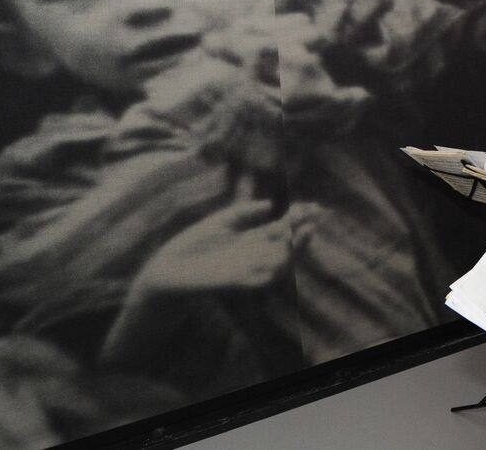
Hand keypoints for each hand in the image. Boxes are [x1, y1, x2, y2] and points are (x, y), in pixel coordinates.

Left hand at [136, 199, 318, 293]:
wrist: (168, 269)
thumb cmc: (192, 245)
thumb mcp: (221, 221)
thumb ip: (244, 211)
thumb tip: (271, 204)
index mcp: (252, 239)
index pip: (282, 227)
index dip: (299, 217)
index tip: (314, 205)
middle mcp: (255, 255)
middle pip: (286, 242)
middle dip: (303, 230)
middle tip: (318, 215)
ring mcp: (248, 269)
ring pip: (280, 261)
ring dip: (296, 248)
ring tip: (308, 231)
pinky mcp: (237, 282)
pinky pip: (262, 277)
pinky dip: (275, 267)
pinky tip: (284, 255)